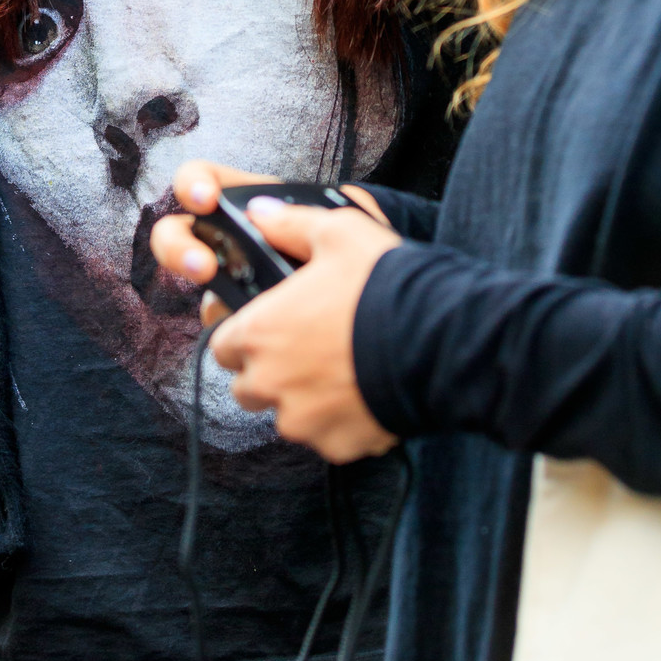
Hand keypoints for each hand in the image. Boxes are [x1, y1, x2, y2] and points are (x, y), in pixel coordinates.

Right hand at [149, 162, 388, 322]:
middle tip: (202, 268)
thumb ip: (306, 212)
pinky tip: (259, 336)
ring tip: (234, 314)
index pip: (199, 180)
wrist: (376, 285)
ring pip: (197, 288)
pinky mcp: (243, 319)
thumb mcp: (339, 219)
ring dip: (209, 300)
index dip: (192, 185)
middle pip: (175, 236)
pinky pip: (223, 327)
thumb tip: (268, 214)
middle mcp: (229, 240)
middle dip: (177, 249)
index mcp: (244, 201)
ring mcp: (233, 280)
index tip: (206, 200)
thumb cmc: (356, 242)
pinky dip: (234, 331)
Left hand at [150, 162, 400, 461]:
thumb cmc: (382, 283)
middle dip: (269, 372)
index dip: (242, 335)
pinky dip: (341, 421)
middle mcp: (270, 385)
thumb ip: (289, 224)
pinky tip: (366, 391)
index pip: (221, 346)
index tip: (267, 327)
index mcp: (258, 334)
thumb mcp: (337, 232)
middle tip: (307, 348)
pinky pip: (328, 437)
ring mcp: (304, 422)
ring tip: (342, 370)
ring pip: (288, 416)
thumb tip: (260, 214)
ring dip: (305, 400)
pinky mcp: (338, 447)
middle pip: (248, 388)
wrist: (440, 340)